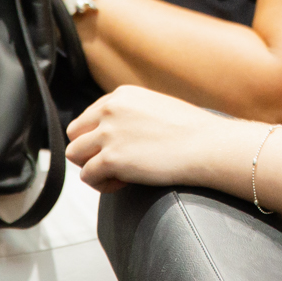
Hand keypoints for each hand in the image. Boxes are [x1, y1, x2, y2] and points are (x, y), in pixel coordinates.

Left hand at [64, 85, 238, 192]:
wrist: (207, 145)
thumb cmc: (191, 131)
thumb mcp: (154, 107)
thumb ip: (129, 114)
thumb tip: (115, 135)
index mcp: (120, 95)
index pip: (88, 118)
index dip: (99, 138)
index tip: (119, 149)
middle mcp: (110, 110)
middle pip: (75, 135)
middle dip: (89, 152)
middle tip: (113, 164)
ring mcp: (108, 134)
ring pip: (75, 155)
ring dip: (92, 168)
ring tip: (117, 175)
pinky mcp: (112, 159)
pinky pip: (88, 176)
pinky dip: (102, 184)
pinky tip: (124, 183)